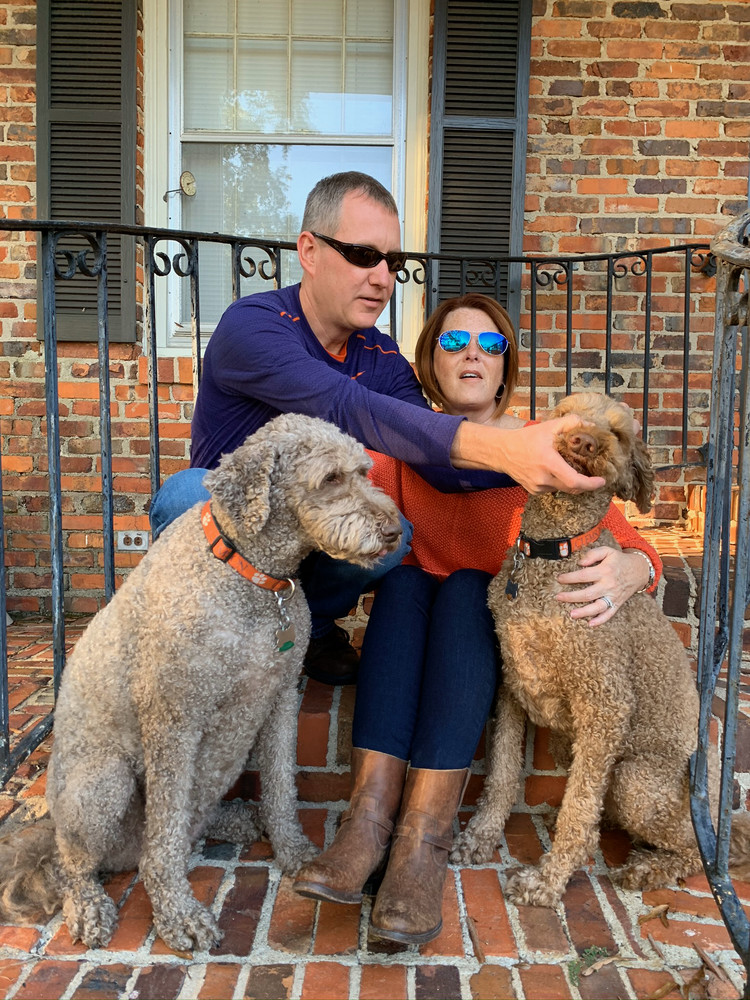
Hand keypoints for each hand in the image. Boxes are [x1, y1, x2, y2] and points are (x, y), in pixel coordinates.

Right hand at [451, 414, 606, 494]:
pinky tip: (555, 470)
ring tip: (570, 467)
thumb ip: (571, 423)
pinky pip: (553, 489)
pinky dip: (558, 482)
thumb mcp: (548, 426)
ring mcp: (538, 487)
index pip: (574, 481)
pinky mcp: (534, 491)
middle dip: (584, 483)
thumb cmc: (525, 438)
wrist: (501, 451)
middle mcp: (543, 479)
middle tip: (593, 475)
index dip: (591, 484)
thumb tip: (591, 424)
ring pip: (562, 488)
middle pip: (572, 488)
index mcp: (548, 463)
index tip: (602, 480)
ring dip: (570, 481)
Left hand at [555, 547, 650, 626]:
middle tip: (558, 597)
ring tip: (571, 614)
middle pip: (588, 594)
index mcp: (605, 571)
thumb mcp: (607, 551)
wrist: (639, 570)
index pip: (583, 575)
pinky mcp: (617, 603)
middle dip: (571, 597)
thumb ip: (593, 554)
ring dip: (584, 612)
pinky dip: (600, 620)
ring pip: (598, 607)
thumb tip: (580, 563)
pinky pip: (609, 614)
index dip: (570, 578)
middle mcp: (609, 585)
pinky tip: (590, 624)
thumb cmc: (619, 560)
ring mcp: (613, 596)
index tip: (559, 579)